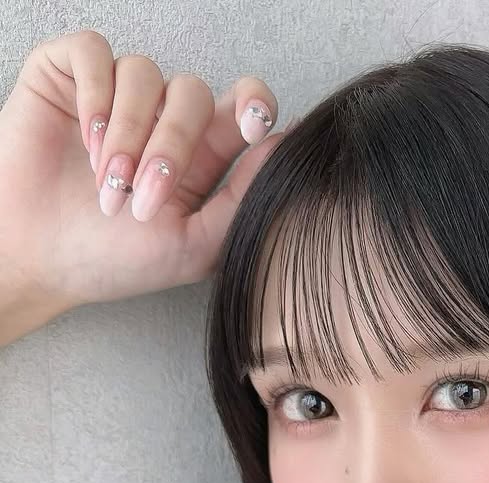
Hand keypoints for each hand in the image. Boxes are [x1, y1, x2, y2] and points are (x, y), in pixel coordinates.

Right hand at [0, 29, 291, 316]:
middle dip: (171, 147)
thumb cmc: (114, 260)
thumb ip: (242, 199)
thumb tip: (285, 145)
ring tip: (107, 184)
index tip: (254, 127)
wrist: (41, 260)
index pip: (242, 104)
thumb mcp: (194, 245)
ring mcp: (117, 94)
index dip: (254, 102)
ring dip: (129, 134)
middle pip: (193, 94)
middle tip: (141, 200)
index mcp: (200, 154)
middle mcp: (162, 118)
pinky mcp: (69, 75)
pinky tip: (87, 141)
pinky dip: (97, 98)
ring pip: (145, 74)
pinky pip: (97, 54)